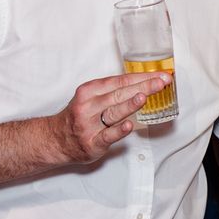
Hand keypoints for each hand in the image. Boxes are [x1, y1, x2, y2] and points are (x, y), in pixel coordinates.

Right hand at [47, 72, 166, 164]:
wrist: (56, 139)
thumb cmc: (79, 116)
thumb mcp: (90, 97)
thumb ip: (113, 91)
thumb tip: (145, 83)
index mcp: (90, 90)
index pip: (120, 81)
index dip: (142, 77)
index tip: (160, 75)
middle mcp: (89, 105)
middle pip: (119, 94)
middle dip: (143, 87)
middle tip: (161, 82)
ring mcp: (90, 124)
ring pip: (113, 112)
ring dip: (129, 104)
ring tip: (144, 96)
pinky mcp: (92, 142)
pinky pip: (107, 136)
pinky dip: (119, 130)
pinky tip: (129, 125)